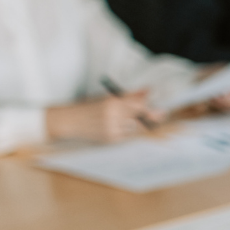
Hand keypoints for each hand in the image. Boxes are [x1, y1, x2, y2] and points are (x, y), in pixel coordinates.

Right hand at [46, 93, 160, 142]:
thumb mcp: (107, 98)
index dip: (150, 106)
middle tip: (161, 114)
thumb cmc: (88, 107)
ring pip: (136, 128)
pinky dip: (131, 131)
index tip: (161, 107)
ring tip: (147, 120)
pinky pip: (128, 136)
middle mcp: (112, 117)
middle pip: (140, 118)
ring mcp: (111, 130)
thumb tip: (147, 90)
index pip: (138, 106)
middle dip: (152, 117)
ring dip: (143, 124)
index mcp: (111, 103)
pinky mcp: (110, 139)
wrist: (68, 121)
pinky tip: (128, 127)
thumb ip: (128, 96)